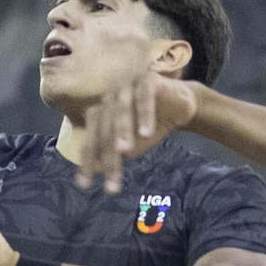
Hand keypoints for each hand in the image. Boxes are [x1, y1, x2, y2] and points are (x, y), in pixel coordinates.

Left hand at [75, 71, 199, 194]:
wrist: (180, 105)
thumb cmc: (150, 125)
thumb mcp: (132, 144)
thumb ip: (114, 153)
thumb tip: (96, 169)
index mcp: (101, 112)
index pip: (91, 138)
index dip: (87, 161)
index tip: (85, 185)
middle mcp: (109, 98)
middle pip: (105, 127)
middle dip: (108, 154)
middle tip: (112, 178)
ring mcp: (127, 86)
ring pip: (121, 110)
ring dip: (122, 130)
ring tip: (124, 150)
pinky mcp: (147, 80)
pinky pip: (144, 98)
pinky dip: (145, 115)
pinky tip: (147, 133)